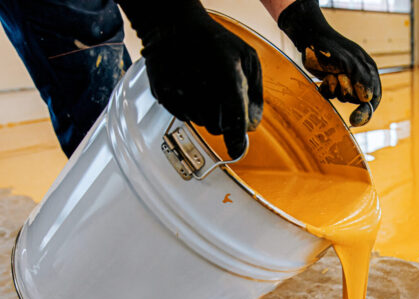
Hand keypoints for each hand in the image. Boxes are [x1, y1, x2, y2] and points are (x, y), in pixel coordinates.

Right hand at [119, 0, 262, 157]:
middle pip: (217, 127)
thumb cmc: (215, 41)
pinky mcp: (164, 94)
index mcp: (226, 78)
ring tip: (205, 88)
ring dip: (206, 114)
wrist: (175, 26)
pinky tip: (191, 88)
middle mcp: (201, 87)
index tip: (236, 151)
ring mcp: (180, 92)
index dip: (236, 140)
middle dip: (223, 120)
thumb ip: (254, 93)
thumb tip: (253, 124)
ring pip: (200, 123)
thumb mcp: (247, 58)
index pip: (234, 120)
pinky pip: (183, 116)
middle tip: (221, 100)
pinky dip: (190, 108)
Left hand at [277, 0, 381, 125]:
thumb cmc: (332, 47)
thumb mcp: (350, 61)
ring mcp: (344, 81)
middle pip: (358, 100)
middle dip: (348, 91)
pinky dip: (327, 89)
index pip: (374, 96)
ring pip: (344, 98)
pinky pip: (331, 96)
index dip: (367, 110)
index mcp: (368, 71)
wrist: (310, 38)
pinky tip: (324, 77)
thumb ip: (361, 79)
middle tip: (341, 77)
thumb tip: (367, 99)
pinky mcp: (331, 83)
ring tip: (332, 73)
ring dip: (337, 89)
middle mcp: (358, 77)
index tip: (356, 120)